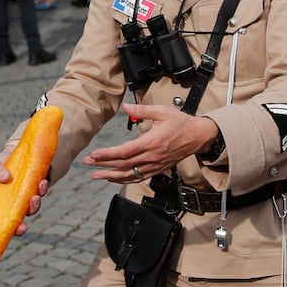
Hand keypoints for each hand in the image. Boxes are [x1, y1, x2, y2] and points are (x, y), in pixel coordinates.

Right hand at [0, 147, 50, 235]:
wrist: (20, 149)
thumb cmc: (3, 159)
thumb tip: (4, 178)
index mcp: (0, 200)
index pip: (4, 219)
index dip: (13, 227)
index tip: (20, 229)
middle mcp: (14, 201)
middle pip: (20, 217)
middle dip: (26, 219)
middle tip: (29, 213)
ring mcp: (27, 194)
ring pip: (32, 206)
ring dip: (35, 204)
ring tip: (36, 196)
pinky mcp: (37, 186)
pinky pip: (41, 192)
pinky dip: (42, 189)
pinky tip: (42, 182)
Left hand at [83, 104, 217, 183]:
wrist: (198, 136)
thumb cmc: (181, 123)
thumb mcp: (162, 111)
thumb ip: (142, 110)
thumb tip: (126, 107)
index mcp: (152, 142)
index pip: (125, 151)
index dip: (108, 155)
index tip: (94, 155)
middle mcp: (152, 157)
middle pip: (124, 164)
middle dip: (104, 165)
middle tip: (88, 163)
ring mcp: (155, 165)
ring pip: (130, 174)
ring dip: (111, 176)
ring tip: (95, 175)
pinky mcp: (158, 169)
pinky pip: (139, 177)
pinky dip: (125, 179)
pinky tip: (114, 178)